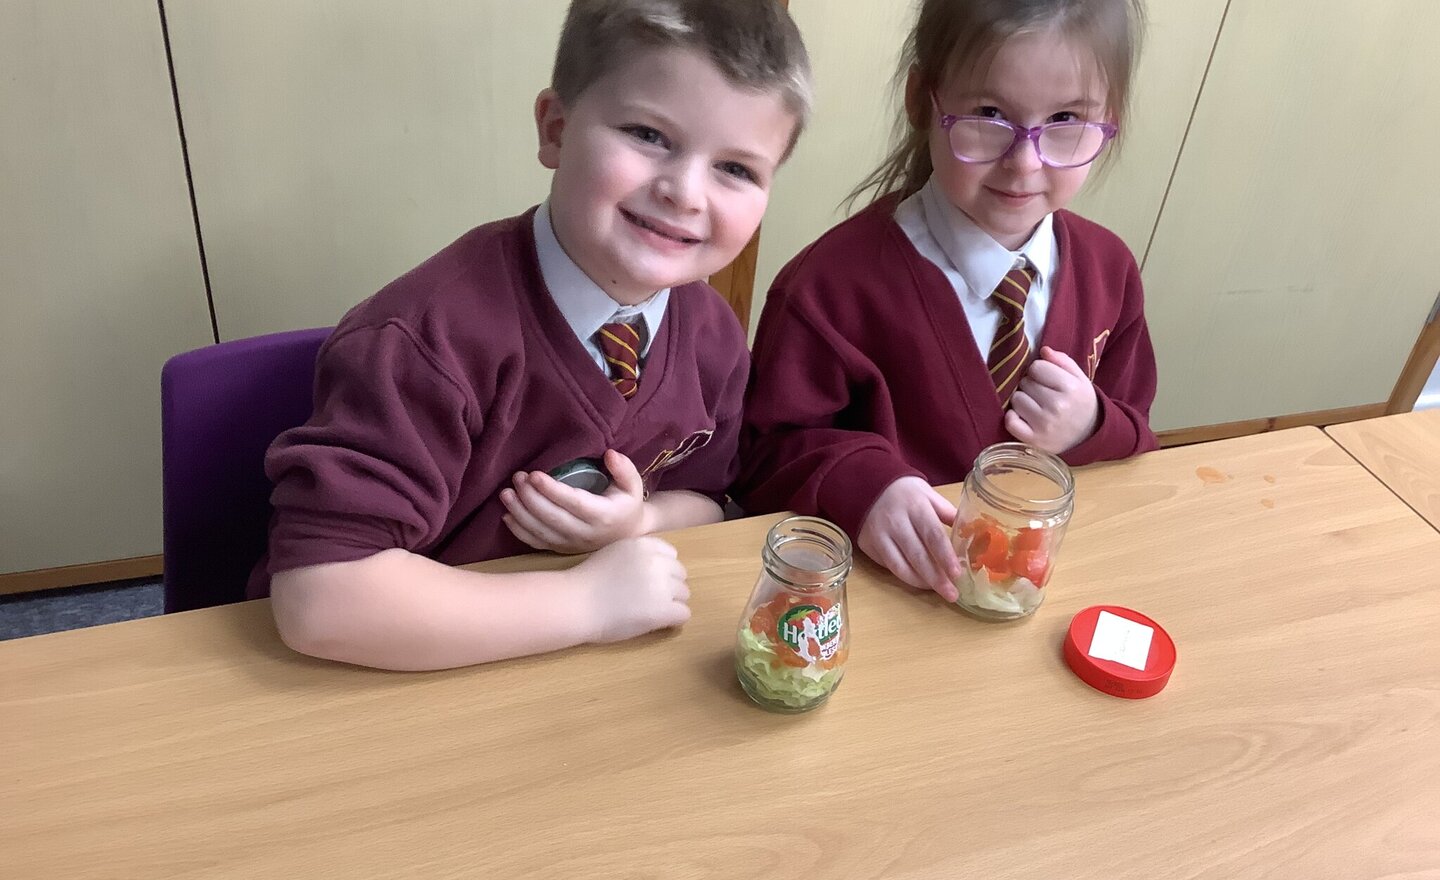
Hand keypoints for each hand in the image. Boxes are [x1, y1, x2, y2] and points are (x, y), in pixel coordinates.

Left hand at [501, 450, 651, 553]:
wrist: (628, 535)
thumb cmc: (627, 504)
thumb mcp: (632, 485)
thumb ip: (624, 468)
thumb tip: (609, 454)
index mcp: (603, 516)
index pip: (574, 503)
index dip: (552, 490)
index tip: (534, 475)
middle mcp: (585, 533)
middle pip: (552, 517)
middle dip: (530, 497)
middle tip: (517, 478)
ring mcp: (571, 544)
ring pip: (540, 531)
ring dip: (520, 512)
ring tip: (506, 493)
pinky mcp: (561, 550)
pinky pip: (537, 543)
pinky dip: (519, 531)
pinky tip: (507, 515)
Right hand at [568, 536, 690, 642]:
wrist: (575, 604)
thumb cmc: (588, 581)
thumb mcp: (615, 553)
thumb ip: (638, 555)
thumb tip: (659, 568)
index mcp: (645, 545)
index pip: (671, 556)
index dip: (661, 571)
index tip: (646, 582)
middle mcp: (657, 561)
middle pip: (680, 576)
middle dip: (668, 587)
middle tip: (647, 600)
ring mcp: (662, 585)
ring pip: (684, 595)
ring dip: (671, 604)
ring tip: (648, 612)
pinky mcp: (663, 609)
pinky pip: (683, 614)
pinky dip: (672, 620)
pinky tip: (654, 623)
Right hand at [857, 476, 960, 600]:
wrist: (864, 485)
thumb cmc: (904, 491)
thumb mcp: (927, 493)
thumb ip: (946, 512)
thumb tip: (969, 532)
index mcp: (915, 507)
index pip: (932, 535)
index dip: (945, 556)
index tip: (957, 574)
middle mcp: (896, 522)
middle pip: (917, 555)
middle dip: (936, 578)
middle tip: (952, 594)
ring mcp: (880, 536)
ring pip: (900, 566)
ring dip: (921, 582)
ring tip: (938, 591)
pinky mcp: (869, 546)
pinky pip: (889, 566)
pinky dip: (905, 577)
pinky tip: (919, 581)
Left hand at [1004, 347, 1099, 453]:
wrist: (1089, 435)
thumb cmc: (1081, 403)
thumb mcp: (1080, 379)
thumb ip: (1063, 361)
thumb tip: (1043, 350)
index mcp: (1070, 388)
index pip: (1036, 367)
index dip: (1039, 371)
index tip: (1046, 379)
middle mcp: (1057, 406)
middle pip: (1025, 382)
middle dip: (1031, 385)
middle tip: (1042, 394)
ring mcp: (1044, 424)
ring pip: (1016, 399)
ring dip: (1023, 401)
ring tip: (1035, 406)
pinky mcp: (1033, 439)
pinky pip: (1010, 422)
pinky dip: (1012, 418)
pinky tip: (1023, 417)